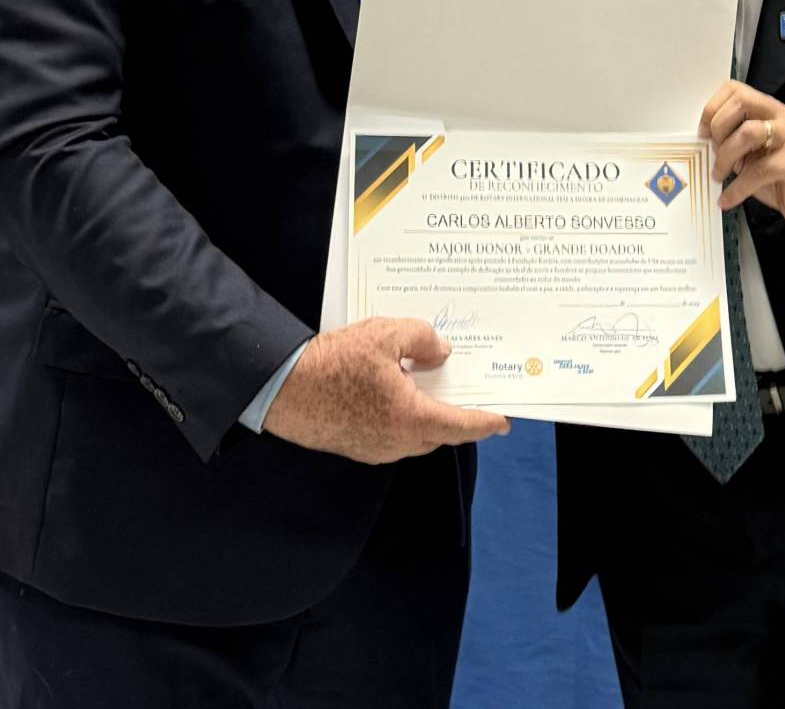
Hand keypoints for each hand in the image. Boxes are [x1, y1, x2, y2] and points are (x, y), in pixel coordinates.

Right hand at [262, 318, 509, 464]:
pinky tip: (395, 387)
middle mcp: (396, 442)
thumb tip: (440, 353)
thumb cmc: (332, 364)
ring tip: (427, 380)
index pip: (461, 426)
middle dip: (455, 412)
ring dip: (425, 411)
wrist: (281, 388)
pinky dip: (402, 414)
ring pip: (414, 432)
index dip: (485, 422)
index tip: (503, 420)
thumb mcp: (385, 334)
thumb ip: (422, 340)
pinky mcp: (356, 446)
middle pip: (439, 430)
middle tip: (465, 388)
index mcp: (411, 420)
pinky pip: (391, 432)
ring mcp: (374, 449)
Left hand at [700, 81, 784, 230]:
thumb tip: (703, 141)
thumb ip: (733, 139)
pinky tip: (727, 199)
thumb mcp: (752, 151)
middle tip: (713, 153)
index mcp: (767, 108)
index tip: (703, 133)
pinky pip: (757, 171)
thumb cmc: (777, 174)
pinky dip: (736, 188)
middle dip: (718, 130)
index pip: (735, 90)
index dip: (712, 109)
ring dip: (725, 156)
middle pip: (740, 104)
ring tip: (718, 175)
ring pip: (747, 133)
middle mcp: (780, 116)